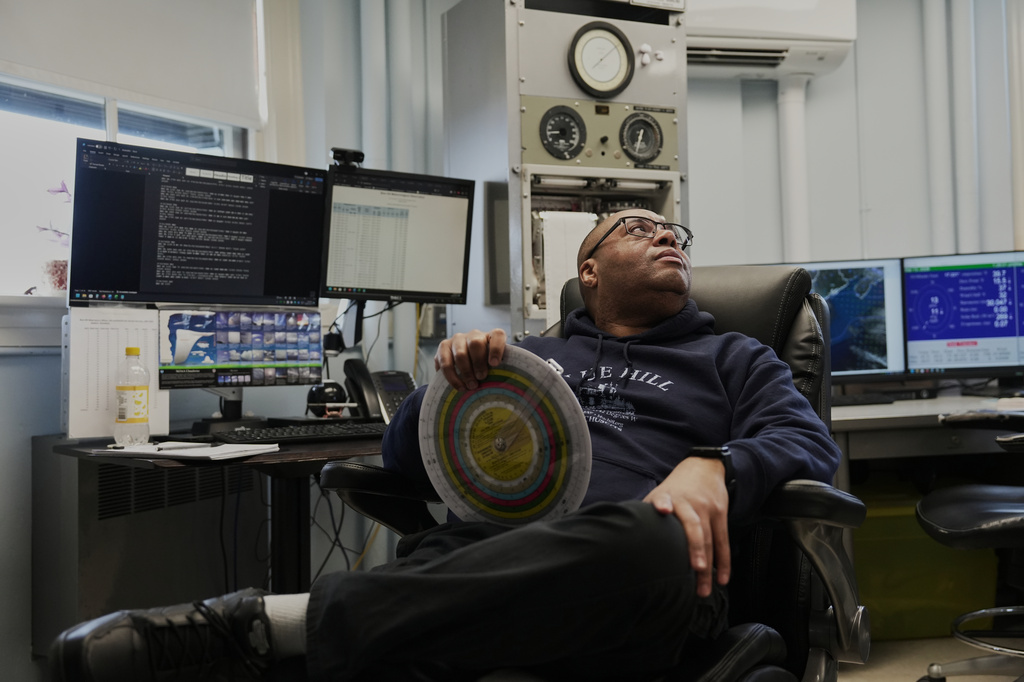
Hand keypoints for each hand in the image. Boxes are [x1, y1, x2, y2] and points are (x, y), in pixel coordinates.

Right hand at [434, 329, 506, 390]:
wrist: (463, 366)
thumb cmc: (483, 368)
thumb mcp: (492, 367)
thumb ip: (497, 371)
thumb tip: (499, 384)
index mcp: (490, 337)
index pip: (497, 335)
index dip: (496, 348)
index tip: (495, 364)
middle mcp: (474, 335)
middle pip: (476, 344)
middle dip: (478, 363)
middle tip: (481, 378)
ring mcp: (457, 340)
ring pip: (460, 354)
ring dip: (466, 372)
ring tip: (470, 386)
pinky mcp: (443, 347)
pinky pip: (445, 362)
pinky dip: (452, 377)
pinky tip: (459, 386)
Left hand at [643, 457, 730, 597]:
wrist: (704, 467)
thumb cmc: (676, 488)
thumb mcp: (660, 493)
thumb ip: (648, 513)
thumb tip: (624, 537)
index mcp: (668, 497)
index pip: (664, 500)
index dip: (662, 505)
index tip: (663, 510)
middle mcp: (689, 502)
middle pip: (693, 527)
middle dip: (695, 549)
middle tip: (696, 570)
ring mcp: (707, 508)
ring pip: (710, 539)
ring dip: (708, 566)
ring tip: (703, 589)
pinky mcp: (720, 514)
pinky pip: (723, 541)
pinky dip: (724, 562)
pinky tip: (721, 579)